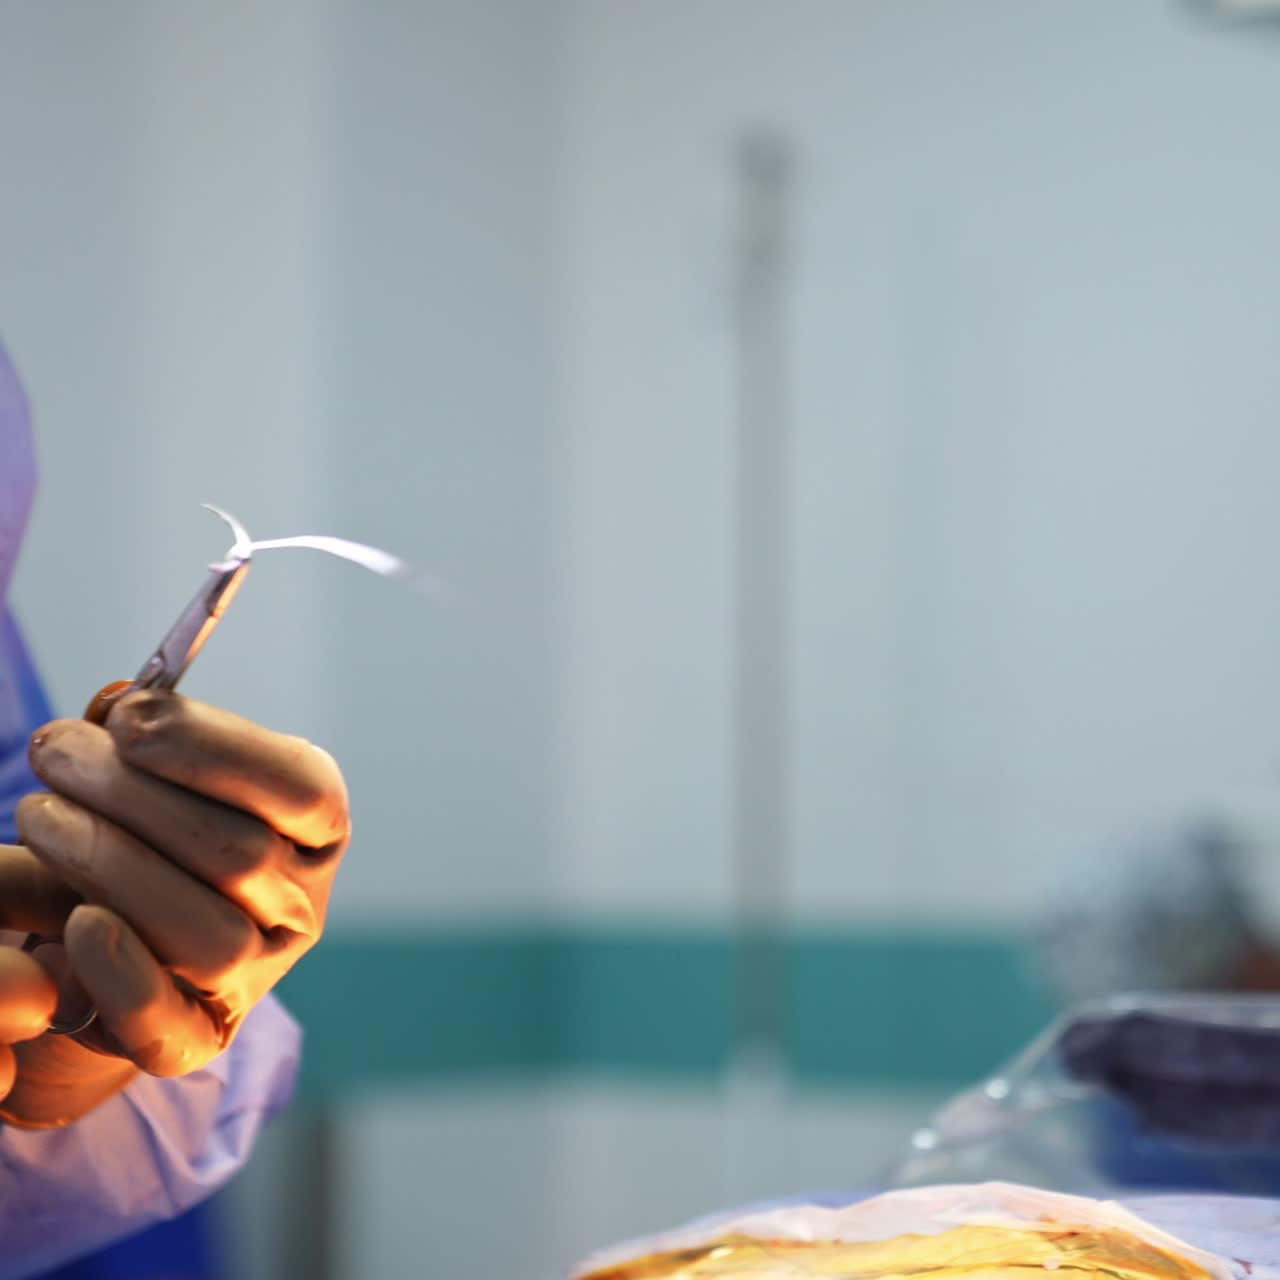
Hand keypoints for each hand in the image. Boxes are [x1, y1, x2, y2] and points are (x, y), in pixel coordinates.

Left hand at [4, 689, 349, 1126]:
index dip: (215, 749)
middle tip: (54, 751)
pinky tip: (77, 924)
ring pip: (211, 935)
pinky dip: (125, 975)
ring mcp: (260, 975)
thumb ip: (135, 744)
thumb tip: (121, 707)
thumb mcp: (150, 776)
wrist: (116, 935)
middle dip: (134, 794)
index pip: (298, 788)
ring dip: (113, 866)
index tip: (126, 718)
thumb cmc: (143, 833)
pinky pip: (172, 1026)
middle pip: (240, 854)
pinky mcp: (200, 1038)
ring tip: (39, 814)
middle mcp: (304, 904)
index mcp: (317, 829)